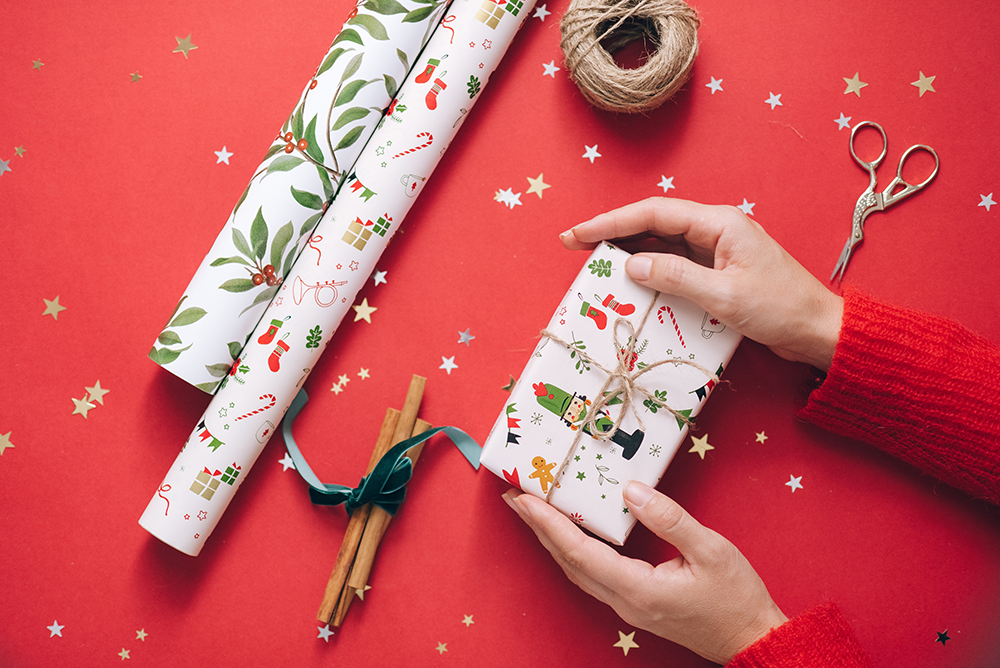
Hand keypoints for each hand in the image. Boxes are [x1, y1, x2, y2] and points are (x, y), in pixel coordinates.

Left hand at [504, 482, 787, 664]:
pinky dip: (572, 550)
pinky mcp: (634, 603)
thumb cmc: (736, 597)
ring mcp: (626, 606)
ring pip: (577, 570)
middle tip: (513, 496)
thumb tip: (630, 490)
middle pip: (568, 562)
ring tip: (532, 510)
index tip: (523, 498)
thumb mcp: (711, 550)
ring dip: (552, 539)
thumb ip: (670, 519)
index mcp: (637, 588)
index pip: (579, 551)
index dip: (548, 523)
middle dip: (538, 528)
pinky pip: (592, 574)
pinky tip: (570, 533)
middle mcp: (623, 601)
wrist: (751, 638)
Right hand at [560, 198, 842, 370]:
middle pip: (654, 222)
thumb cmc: (780, 309)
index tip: (579, 233)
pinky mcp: (719, 270)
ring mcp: (717, 250)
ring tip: (595, 264)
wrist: (819, 329)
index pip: (654, 213)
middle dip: (613, 233)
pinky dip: (651, 270)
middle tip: (575, 246)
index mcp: (720, 223)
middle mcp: (716, 229)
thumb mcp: (724, 296)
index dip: (612, 222)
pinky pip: (676, 264)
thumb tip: (633, 264)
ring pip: (662, 243)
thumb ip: (677, 276)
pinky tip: (632, 282)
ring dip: (630, 251)